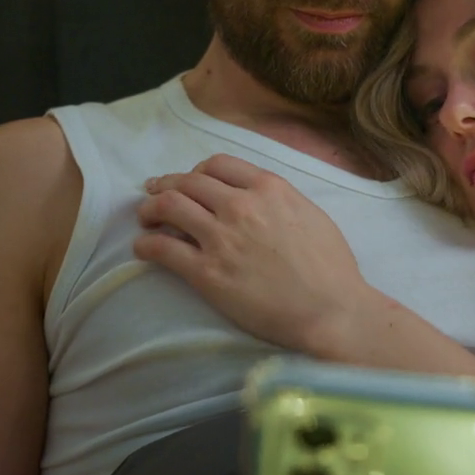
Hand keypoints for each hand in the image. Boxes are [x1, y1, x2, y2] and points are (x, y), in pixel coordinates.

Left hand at [136, 155, 377, 356]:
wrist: (331, 310)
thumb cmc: (331, 267)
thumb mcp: (311, 214)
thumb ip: (280, 199)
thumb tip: (257, 197)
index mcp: (269, 188)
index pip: (218, 164)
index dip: (197, 171)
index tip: (190, 182)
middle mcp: (240, 205)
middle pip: (187, 182)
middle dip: (166, 186)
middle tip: (155, 194)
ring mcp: (221, 238)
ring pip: (169, 207)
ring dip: (150, 209)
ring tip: (145, 218)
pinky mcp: (207, 273)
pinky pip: (163, 249)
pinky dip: (146, 245)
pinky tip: (143, 248)